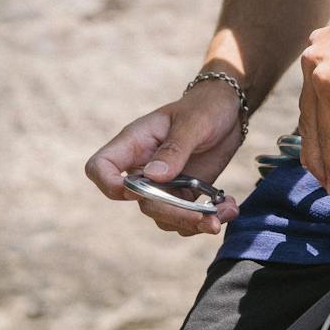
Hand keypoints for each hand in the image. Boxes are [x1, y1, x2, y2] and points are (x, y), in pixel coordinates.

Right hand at [83, 86, 243, 236]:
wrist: (228, 110)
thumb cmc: (205, 107)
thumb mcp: (194, 122)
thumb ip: (174, 148)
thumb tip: (153, 176)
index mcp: (135, 143)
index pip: (100, 167)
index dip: (110, 185)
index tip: (137, 192)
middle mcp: (144, 167)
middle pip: (141, 202)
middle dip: (173, 214)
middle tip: (206, 216)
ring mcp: (163, 184)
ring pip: (163, 216)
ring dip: (193, 222)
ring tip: (223, 213)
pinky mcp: (183, 194)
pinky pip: (185, 218)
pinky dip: (207, 219)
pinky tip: (228, 207)